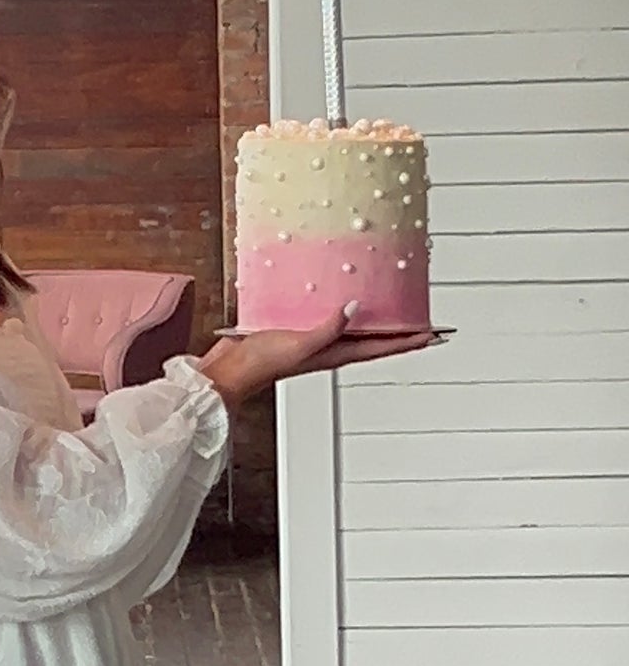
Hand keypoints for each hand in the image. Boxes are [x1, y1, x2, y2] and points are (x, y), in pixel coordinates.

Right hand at [197, 307, 437, 406]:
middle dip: (397, 331)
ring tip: (387, 304)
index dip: (408, 341)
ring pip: (352, 328)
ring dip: (371, 320)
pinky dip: (338, 308)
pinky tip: (334, 295)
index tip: (433, 333)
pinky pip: (327, 318)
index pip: (382, 347)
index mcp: (336, 354)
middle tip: (419, 320)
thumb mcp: (301, 345)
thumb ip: (329, 328)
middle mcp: (329, 348)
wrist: (231, 369)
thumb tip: (355, 308)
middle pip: (373, 338)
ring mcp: (313, 341)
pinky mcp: (296, 330)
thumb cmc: (263, 364)